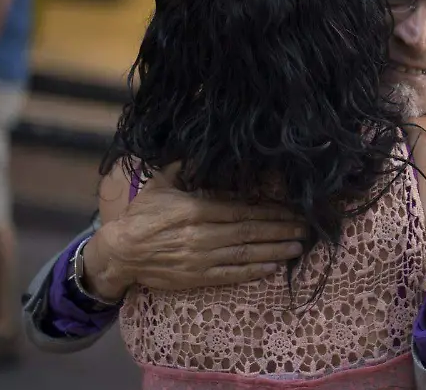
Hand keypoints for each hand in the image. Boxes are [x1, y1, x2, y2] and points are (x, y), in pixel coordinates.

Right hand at [82, 168, 307, 300]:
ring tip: (298, 247)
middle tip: (305, 228)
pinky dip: (254, 272)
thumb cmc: (142, 216)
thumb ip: (183, 167)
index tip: (291, 210)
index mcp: (196, 209)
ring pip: (246, 254)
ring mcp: (201, 258)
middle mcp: (202, 235)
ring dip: (275, 250)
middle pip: (250, 232)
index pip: (242, 210)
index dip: (270, 211)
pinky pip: (232, 275)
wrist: (120, 252)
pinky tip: (273, 267)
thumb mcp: (161, 184)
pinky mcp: (197, 277)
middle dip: (281, 229)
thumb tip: (200, 148)